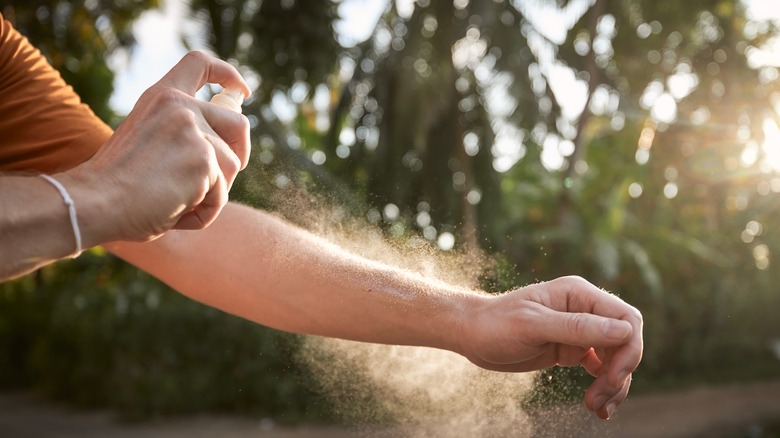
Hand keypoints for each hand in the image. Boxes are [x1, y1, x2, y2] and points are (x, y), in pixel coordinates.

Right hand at [65, 51, 250, 243]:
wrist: (95, 202)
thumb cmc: (116, 184)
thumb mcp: (148, 140)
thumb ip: (180, 132)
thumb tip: (228, 143)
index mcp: (162, 97)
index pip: (199, 64)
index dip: (228, 75)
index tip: (241, 90)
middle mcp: (180, 107)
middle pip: (238, 124)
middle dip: (241, 152)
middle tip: (225, 176)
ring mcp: (195, 132)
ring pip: (231, 167)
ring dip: (212, 192)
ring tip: (175, 202)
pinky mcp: (204, 161)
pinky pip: (221, 195)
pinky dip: (204, 213)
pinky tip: (174, 213)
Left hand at [457, 276, 642, 419]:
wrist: (472, 335)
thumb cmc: (496, 324)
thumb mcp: (533, 325)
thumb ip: (577, 327)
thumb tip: (625, 332)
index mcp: (579, 294)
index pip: (626, 318)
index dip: (629, 349)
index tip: (613, 378)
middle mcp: (584, 309)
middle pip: (626, 341)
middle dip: (620, 372)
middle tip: (600, 400)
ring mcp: (580, 330)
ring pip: (616, 358)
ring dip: (613, 385)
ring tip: (597, 409)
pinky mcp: (573, 349)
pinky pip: (601, 368)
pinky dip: (604, 387)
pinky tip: (598, 406)